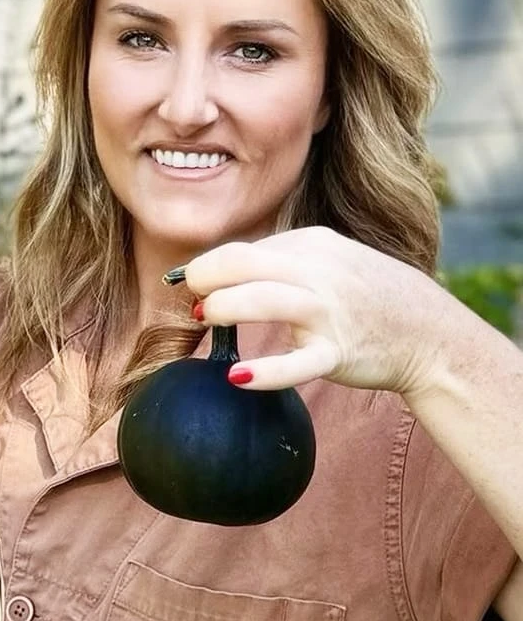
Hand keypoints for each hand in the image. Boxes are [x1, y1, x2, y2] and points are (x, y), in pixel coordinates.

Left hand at [172, 226, 450, 394]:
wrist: (430, 332)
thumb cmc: (364, 297)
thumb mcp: (327, 262)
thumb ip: (278, 263)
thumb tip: (213, 273)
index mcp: (312, 244)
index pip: (243, 250)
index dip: (207, 268)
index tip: (189, 286)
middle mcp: (319, 272)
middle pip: (245, 262)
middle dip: (206, 277)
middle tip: (193, 299)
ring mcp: (329, 312)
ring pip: (266, 300)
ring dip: (226, 308)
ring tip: (207, 319)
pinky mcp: (338, 352)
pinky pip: (298, 363)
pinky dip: (267, 371)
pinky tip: (237, 377)